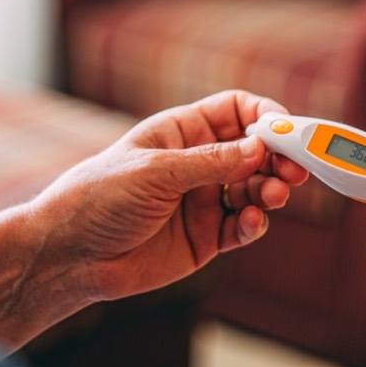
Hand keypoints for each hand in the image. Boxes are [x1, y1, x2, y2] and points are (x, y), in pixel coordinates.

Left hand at [29, 90, 308, 303]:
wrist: (71, 255)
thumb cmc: (99, 197)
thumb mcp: (154, 172)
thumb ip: (210, 162)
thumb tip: (260, 145)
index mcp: (181, 132)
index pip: (235, 111)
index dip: (265, 115)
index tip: (287, 130)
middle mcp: (197, 163)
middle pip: (255, 150)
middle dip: (279, 157)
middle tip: (294, 170)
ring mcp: (203, 200)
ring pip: (255, 188)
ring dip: (271, 191)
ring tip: (273, 197)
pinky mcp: (205, 237)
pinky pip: (243, 226)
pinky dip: (255, 224)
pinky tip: (252, 222)